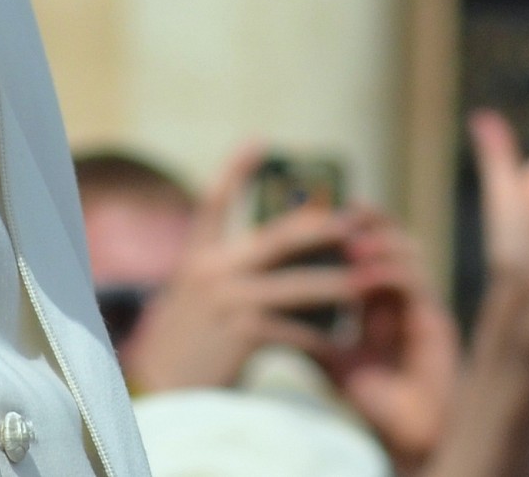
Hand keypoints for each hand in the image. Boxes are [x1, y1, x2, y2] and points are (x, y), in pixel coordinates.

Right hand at [124, 146, 387, 393]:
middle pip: (276, 238)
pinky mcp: (242, 334)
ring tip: (369, 283)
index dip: (237, 169)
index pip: (215, 201)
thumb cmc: (183, 345)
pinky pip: (295, 330)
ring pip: (297, 285)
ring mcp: (226, 300)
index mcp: (196, 256)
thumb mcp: (196, 299)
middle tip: (354, 221)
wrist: (158, 387)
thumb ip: (230, 279)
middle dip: (320, 228)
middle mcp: (210, 270)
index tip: (259, 141)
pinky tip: (344, 342)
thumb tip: (288, 271)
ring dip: (338, 284)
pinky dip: (322, 337)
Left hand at [322, 216, 461, 471]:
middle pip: (396, 239)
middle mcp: (404, 297)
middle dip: (372, 221)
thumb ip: (309, 331)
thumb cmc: (368, 397)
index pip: (371, 245)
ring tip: (350, 242)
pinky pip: (415, 288)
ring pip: (409, 255)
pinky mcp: (437, 325)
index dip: (353, 223)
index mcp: (379, 299)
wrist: (403, 436)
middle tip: (344, 211)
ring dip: (379, 244)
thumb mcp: (331, 355)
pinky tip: (363, 276)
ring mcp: (422, 307)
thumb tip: (263, 310)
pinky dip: (389, 276)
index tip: (321, 206)